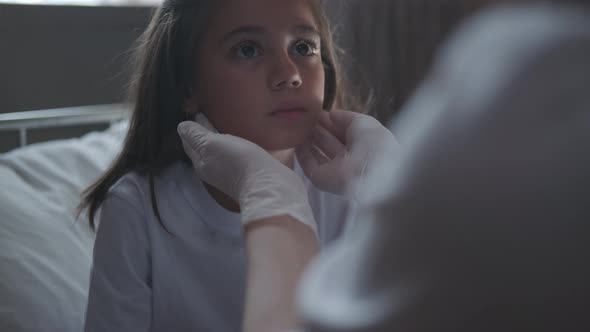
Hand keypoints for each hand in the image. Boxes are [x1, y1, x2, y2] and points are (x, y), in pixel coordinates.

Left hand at [177, 121, 316, 233]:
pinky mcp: (248, 173)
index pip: (190, 142)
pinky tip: (242, 139)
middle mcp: (213, 169)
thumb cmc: (237, 161)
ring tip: (224, 125)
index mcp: (200, 162)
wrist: (268, 184)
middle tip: (207, 116)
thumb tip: (181, 127)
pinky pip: (235, 156)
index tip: (196, 113)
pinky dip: (233, 146)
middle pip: (204, 149)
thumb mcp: (211, 144)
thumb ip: (196, 135)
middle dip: (203, 134)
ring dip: (219, 140)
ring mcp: (231, 173)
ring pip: (220, 152)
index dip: (191, 128)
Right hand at [296, 110, 398, 200]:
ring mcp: (336, 171)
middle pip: (331, 143)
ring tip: (298, 125)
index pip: (345, 133)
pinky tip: (295, 140)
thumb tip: (331, 114)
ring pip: (319, 154)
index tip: (318, 113)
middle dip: (319, 130)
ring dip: (309, 140)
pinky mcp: (322, 180)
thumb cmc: (374, 145)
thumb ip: (345, 117)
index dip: (332, 123)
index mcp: (365, 146)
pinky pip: (310, 165)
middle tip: (305, 117)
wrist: (373, 176)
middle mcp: (350, 159)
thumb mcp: (364, 123)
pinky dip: (302, 154)